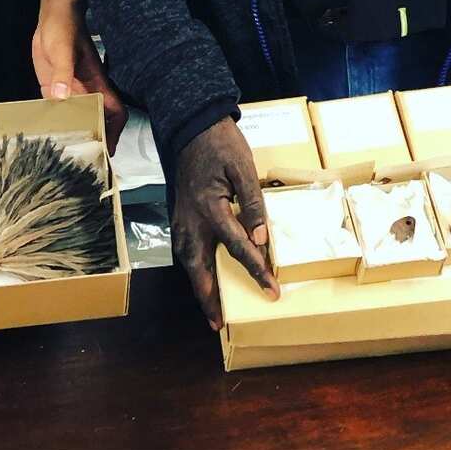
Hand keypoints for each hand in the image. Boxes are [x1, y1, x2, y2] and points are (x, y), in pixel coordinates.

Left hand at [32, 15, 128, 153]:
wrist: (53, 15)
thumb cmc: (64, 28)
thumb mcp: (62, 49)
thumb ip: (62, 72)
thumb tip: (61, 97)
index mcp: (95, 82)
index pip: (114, 110)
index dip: (115, 130)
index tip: (108, 150)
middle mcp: (85, 90)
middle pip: (96, 118)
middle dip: (94, 138)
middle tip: (84, 160)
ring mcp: (70, 89)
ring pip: (76, 116)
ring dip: (73, 132)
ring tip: (63, 155)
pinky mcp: (54, 86)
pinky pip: (57, 108)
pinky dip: (54, 120)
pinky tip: (45, 133)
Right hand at [171, 117, 278, 330]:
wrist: (192, 126)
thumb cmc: (220, 144)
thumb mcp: (243, 168)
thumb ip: (253, 204)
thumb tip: (261, 239)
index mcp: (210, 207)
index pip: (237, 248)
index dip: (256, 271)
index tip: (271, 290)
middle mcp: (191, 219)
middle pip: (198, 267)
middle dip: (209, 297)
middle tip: (219, 323)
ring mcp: (181, 217)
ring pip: (187, 261)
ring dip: (198, 285)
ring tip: (210, 306)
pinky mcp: (179, 214)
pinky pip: (184, 249)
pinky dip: (192, 267)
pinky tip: (201, 273)